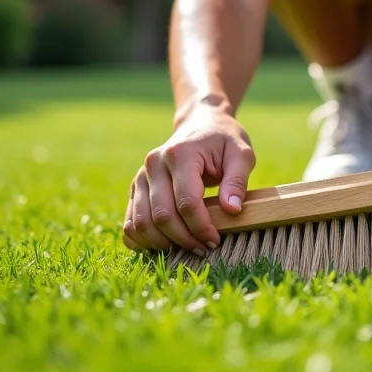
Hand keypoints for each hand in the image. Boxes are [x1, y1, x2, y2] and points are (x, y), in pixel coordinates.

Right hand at [122, 108, 254, 255]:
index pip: (187, 202)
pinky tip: (165, 245)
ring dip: (163, 245)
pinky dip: (143, 240)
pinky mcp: (136, 188)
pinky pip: (130, 223)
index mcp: (180, 154)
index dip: (201, 227)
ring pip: (141, 223)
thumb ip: (237, 181)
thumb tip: (231, 210)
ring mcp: (141, 176)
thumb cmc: (223, 140)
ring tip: (188, 248)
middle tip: (205, 248)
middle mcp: (154, 164)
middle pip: (162, 216)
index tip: (216, 239)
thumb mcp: (241, 153)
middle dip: (184, 240)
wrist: (200, 124)